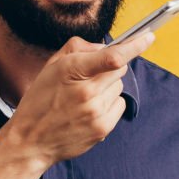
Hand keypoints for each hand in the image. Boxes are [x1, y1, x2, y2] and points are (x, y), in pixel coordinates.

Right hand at [0, 32, 154, 169]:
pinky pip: (119, 105)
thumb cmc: (40, 100)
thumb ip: (78, 48)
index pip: (112, 56)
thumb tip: (103, 46)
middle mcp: (86, 92)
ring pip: (119, 87)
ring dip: (107, 87)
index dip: (134, 45)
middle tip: (92, 76)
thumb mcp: (51, 66)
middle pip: (120, 69)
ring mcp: (96, 112)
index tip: (148, 37)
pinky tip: (90, 110)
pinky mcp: (102, 128)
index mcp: (71, 70)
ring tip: (84, 97)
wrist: (30, 141)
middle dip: (110, 67)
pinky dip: (109, 104)